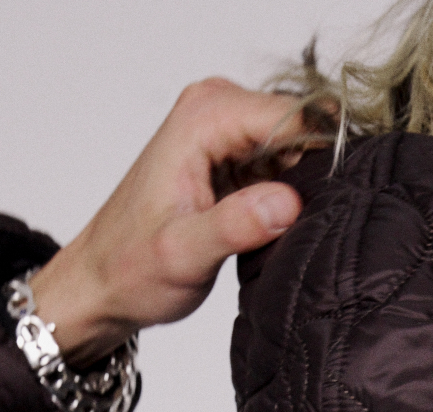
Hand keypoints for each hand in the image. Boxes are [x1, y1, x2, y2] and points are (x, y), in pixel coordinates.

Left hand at [28, 80, 308, 365]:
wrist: (103, 281)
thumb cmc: (130, 268)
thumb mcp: (183, 254)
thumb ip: (235, 225)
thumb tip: (287, 204)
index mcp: (203, 119)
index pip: (292, 114)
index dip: (323, 154)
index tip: (329, 202)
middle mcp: (214, 110)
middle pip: (300, 125)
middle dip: (314, 172)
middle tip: (303, 226)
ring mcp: (225, 131)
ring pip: (297, 146)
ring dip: (303, 187)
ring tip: (284, 231)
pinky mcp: (233, 155)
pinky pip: (284, 163)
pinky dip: (291, 194)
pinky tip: (277, 227)